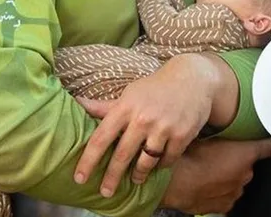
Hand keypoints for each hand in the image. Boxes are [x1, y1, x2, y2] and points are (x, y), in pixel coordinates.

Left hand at [73, 54, 220, 195]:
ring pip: (145, 162)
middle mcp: (143, 119)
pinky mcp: (182, 135)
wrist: (192, 79)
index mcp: (125, 107)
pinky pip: (167, 160)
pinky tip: (157, 164)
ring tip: (135, 178)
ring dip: (138, 174)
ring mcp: (163, 128)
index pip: (101, 138)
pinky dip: (161, 165)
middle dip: (111, 178)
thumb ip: (105, 107)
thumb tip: (78, 103)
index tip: (79, 177)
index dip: (88, 160)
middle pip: (121, 156)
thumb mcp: (129, 94)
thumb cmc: (154, 88)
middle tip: (105, 192)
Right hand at [161, 138, 270, 213]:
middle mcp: (246, 174)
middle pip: (249, 166)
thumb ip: (218, 131)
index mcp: (246, 154)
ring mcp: (236, 191)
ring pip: (237, 181)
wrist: (177, 182)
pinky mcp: (225, 205)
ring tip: (210, 171)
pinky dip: (220, 192)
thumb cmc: (190, 157)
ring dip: (229, 177)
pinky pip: (227, 196)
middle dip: (238, 161)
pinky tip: (207, 185)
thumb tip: (215, 124)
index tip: (268, 142)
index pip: (268, 148)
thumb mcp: (204, 132)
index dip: (268, 144)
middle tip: (220, 155)